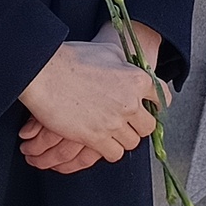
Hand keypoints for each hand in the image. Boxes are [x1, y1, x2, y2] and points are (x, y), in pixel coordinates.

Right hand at [18, 41, 155, 164]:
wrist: (44, 73)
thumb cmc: (71, 59)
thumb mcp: (107, 51)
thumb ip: (124, 64)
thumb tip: (128, 70)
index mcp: (136, 79)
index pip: (161, 97)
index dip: (155, 103)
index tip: (148, 107)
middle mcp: (130, 102)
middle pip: (148, 126)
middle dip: (139, 125)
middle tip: (127, 122)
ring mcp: (114, 122)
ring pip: (132, 142)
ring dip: (123, 138)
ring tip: (112, 132)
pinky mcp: (96, 137)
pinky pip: (115, 154)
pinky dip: (109, 149)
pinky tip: (100, 141)